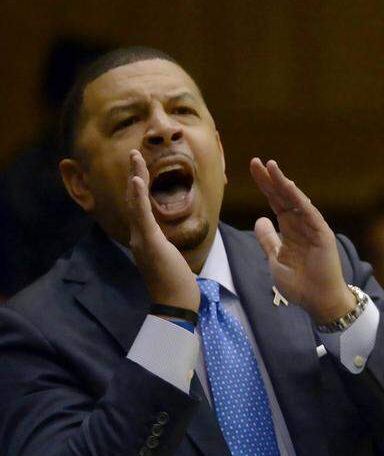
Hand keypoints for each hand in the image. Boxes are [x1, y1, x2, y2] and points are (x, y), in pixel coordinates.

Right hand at [125, 150, 200, 311]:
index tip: (139, 167)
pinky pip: (142, 216)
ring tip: (135, 158)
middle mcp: (139, 236)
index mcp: (145, 238)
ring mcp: (142, 239)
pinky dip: (137, 197)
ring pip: (135, 203)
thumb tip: (165, 240)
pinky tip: (136, 180)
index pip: (140, 206)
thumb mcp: (170, 257)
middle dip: (134, 174)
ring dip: (135, 178)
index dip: (138, 186)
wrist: (176, 303)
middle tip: (134, 152)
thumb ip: (164, 245)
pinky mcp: (149, 243)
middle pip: (134, 200)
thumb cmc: (176, 283)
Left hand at [250, 158, 355, 324]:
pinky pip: (309, 212)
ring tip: (271, 166)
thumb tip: (259, 220)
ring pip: (296, 200)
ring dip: (283, 183)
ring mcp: (312, 227)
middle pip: (283, 196)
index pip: (275, 202)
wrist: (318, 300)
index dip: (265, 186)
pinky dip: (299, 199)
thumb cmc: (299, 283)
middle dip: (270, 180)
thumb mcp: (275, 259)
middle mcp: (301, 224)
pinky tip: (288, 186)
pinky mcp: (322, 233)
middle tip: (256, 162)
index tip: (253, 168)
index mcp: (290, 229)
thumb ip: (267, 239)